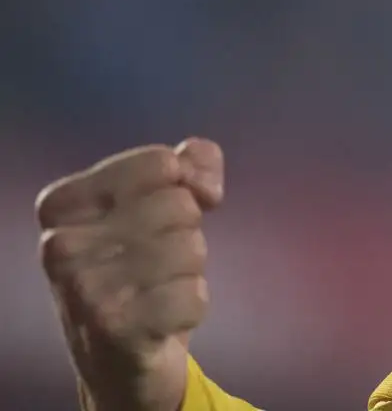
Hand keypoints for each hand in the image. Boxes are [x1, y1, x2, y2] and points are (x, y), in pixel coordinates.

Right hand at [36, 138, 223, 410]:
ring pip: (191, 248)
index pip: (159, 162)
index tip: (165, 214)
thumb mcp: (157, 202)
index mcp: (62, 204)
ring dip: (189, 271)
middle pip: (179, 204)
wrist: (117, 356)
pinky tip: (160, 320)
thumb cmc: (138, 266)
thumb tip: (204, 181)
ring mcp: (84, 287)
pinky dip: (191, 306)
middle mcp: (61, 244)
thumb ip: (190, 165)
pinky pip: (193, 295)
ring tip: (155, 289)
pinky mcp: (114, 327)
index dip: (184, 184)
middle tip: (154, 263)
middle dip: (186, 232)